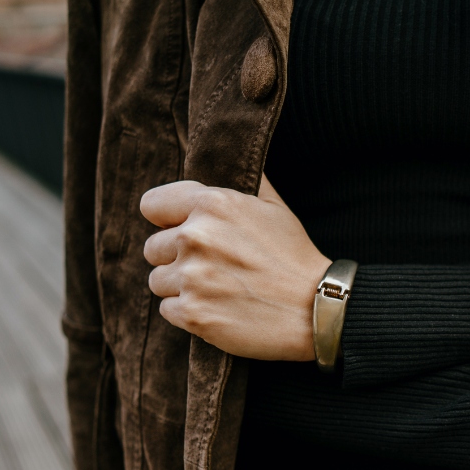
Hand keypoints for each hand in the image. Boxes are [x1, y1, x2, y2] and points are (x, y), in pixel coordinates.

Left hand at [140, 174, 330, 360]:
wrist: (318, 308)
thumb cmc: (295, 257)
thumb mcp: (275, 207)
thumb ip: (246, 180)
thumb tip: (230, 155)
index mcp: (212, 204)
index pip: (152, 205)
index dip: (167, 220)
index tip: (183, 231)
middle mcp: (195, 237)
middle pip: (153, 248)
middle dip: (177, 258)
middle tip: (213, 268)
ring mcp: (192, 278)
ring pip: (158, 280)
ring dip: (181, 287)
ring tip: (217, 289)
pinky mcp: (192, 313)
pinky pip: (167, 310)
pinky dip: (188, 312)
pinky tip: (218, 309)